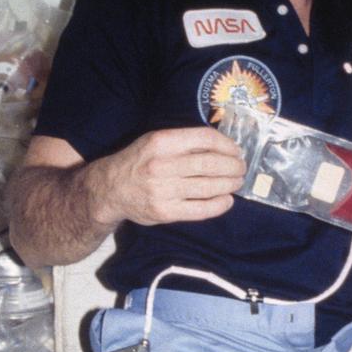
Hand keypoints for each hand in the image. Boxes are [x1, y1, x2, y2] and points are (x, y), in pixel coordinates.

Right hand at [92, 126, 245, 227]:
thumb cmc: (139, 161)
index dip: (226, 144)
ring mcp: (164, 190)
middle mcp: (162, 165)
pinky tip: (227, 200)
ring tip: (237, 182)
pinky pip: (200, 210)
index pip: (204, 139)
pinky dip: (219, 205)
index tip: (236, 150)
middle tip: (242, 168)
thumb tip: (222, 146)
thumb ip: (184, 142)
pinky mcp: (166, 212)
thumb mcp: (155, 141)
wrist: (110, 189)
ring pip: (209, 187)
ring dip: (230, 184)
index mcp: (161, 142)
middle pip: (210, 164)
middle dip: (233, 166)